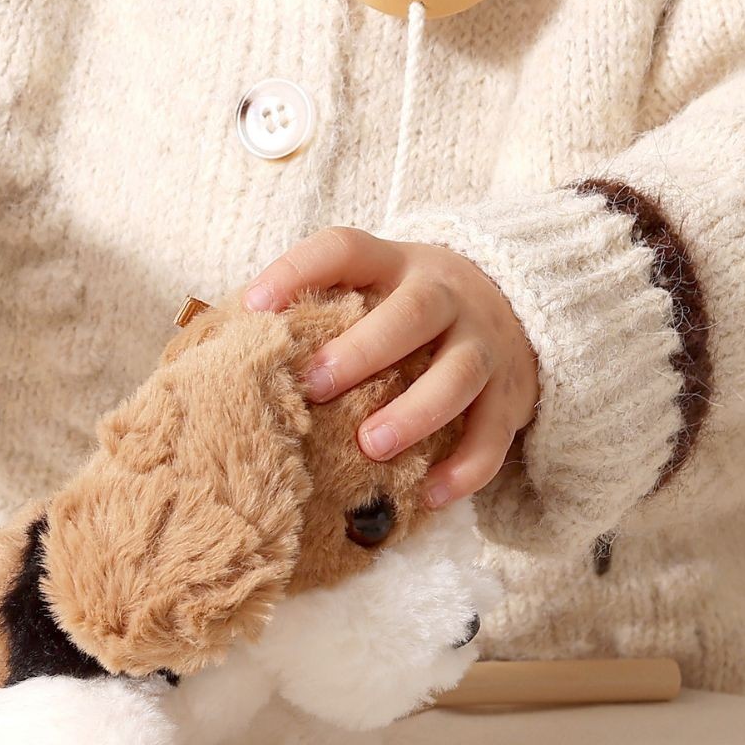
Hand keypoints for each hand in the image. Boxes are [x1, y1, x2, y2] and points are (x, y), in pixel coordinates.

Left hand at [241, 229, 537, 507]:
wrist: (517, 302)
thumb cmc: (411, 304)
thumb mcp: (375, 281)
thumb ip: (320, 300)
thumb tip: (226, 336)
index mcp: (397, 263)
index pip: (345, 249)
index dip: (298, 271)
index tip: (255, 304)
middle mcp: (445, 296)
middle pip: (413, 313)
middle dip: (363, 350)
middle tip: (314, 385)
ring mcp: (484, 345)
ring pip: (458, 375)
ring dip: (414, 412)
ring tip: (370, 445)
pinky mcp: (511, 396)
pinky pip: (493, 435)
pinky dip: (466, 468)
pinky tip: (430, 495)